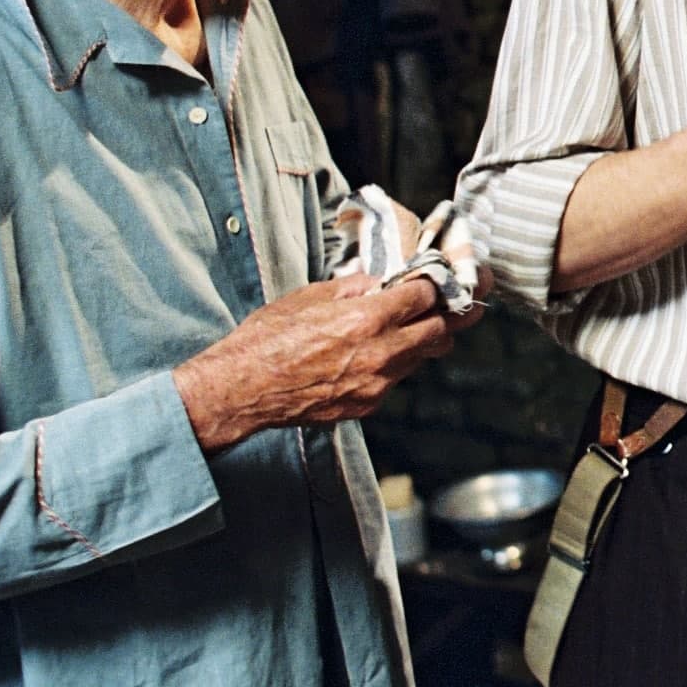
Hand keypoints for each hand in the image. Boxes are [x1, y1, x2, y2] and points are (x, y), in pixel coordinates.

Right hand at [173, 274, 454, 451]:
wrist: (240, 389)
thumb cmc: (267, 339)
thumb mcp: (310, 296)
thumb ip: (354, 287)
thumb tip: (381, 281)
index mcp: (367, 319)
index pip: (426, 296)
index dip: (433, 285)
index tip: (435, 281)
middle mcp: (379, 353)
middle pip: (439, 331)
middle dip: (443, 315)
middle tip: (446, 306)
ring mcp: (375, 384)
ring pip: (420, 359)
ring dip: (421, 342)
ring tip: (412, 328)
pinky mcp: (366, 406)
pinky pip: (394, 380)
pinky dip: (393, 365)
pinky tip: (375, 355)